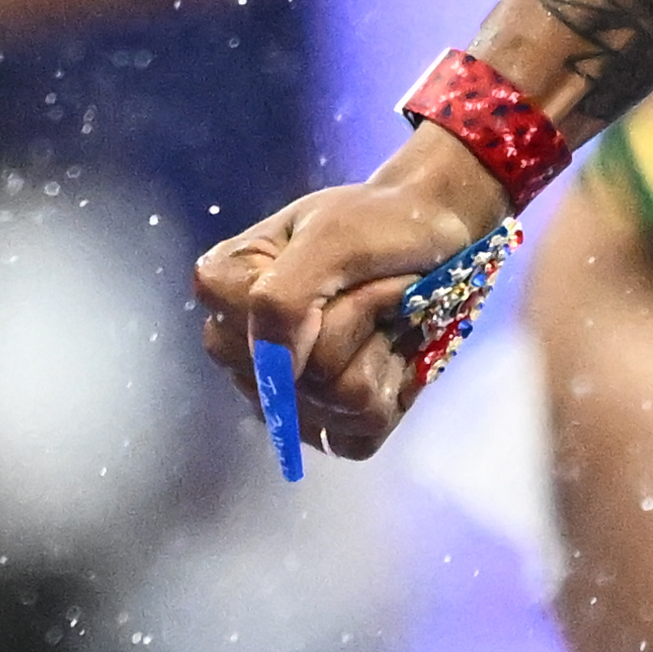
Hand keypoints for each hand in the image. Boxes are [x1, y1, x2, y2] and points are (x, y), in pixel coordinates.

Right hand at [190, 126, 504, 461]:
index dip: (329, 297)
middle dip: (360, 318)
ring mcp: (280, 395)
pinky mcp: (327, 425)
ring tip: (389, 311)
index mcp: (223, 291)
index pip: (267, 326)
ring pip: (340, 396)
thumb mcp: (333, 236)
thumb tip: (277, 371)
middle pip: (306, 371)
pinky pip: (362, 426)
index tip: (348, 262)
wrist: (430, 233)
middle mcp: (239, 352)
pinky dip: (397, 382)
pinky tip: (391, 349)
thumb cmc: (380, 224)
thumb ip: (284, 296)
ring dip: (385, 342)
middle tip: (376, 283)